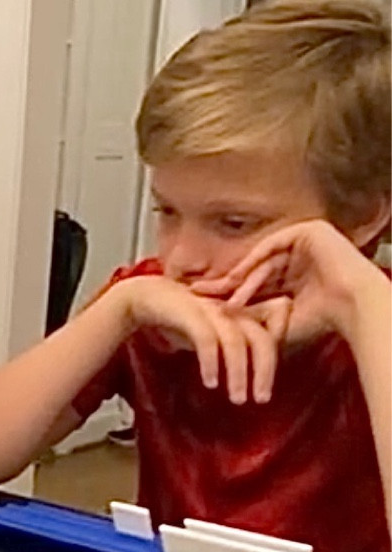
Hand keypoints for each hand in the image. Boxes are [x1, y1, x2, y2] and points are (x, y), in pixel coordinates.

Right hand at [116, 275, 284, 404]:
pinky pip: (207, 339)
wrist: (145, 297)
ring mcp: (210, 310)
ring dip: (239, 374)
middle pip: (261, 339)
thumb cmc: (181, 319)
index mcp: (240, 315)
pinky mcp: (190, 313)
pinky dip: (211, 363)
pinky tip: (209, 383)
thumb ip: (231, 348)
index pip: (273, 329)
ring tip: (238, 400)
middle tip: (261, 400)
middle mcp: (230, 311)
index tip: (267, 382)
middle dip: (265, 372)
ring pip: (236, 342)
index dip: (276, 353)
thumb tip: (246, 376)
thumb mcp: (213, 334)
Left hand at [192, 220, 384, 347]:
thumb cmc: (321, 321)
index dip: (230, 293)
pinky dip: (255, 261)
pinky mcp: (309, 230)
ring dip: (243, 280)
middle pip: (254, 268)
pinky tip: (237, 278)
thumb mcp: (277, 318)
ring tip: (227, 299)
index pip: (256, 283)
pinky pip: (273, 244)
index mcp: (294, 277)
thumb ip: (251, 313)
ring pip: (263, 260)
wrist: (353, 307)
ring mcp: (304, 241)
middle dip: (226, 283)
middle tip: (197, 292)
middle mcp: (297, 257)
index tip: (202, 303)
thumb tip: (217, 318)